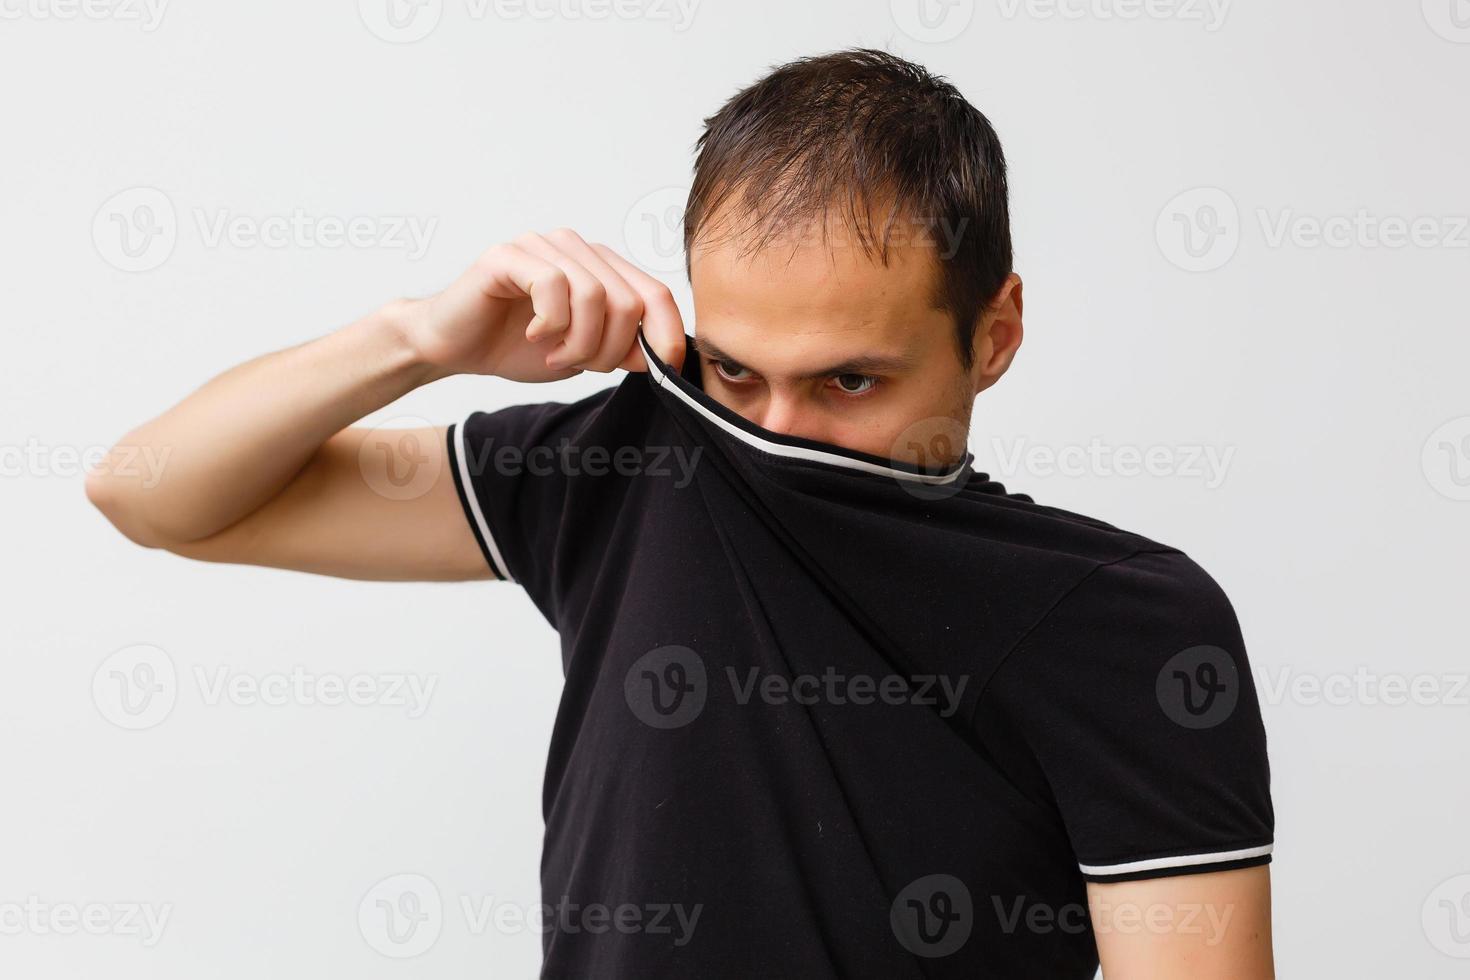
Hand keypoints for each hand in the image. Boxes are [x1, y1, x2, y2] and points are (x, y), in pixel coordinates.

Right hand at [399, 228, 685, 381]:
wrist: (456, 347)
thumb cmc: (516, 346)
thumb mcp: (583, 355)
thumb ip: (621, 349)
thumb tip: (662, 354)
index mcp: (601, 268)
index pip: (656, 293)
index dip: (668, 333)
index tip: (663, 368)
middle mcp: (577, 249)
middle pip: (628, 301)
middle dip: (609, 348)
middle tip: (579, 364)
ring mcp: (543, 246)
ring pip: (594, 296)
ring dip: (579, 341)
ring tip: (556, 354)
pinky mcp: (510, 255)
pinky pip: (553, 286)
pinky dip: (550, 323)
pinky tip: (534, 335)